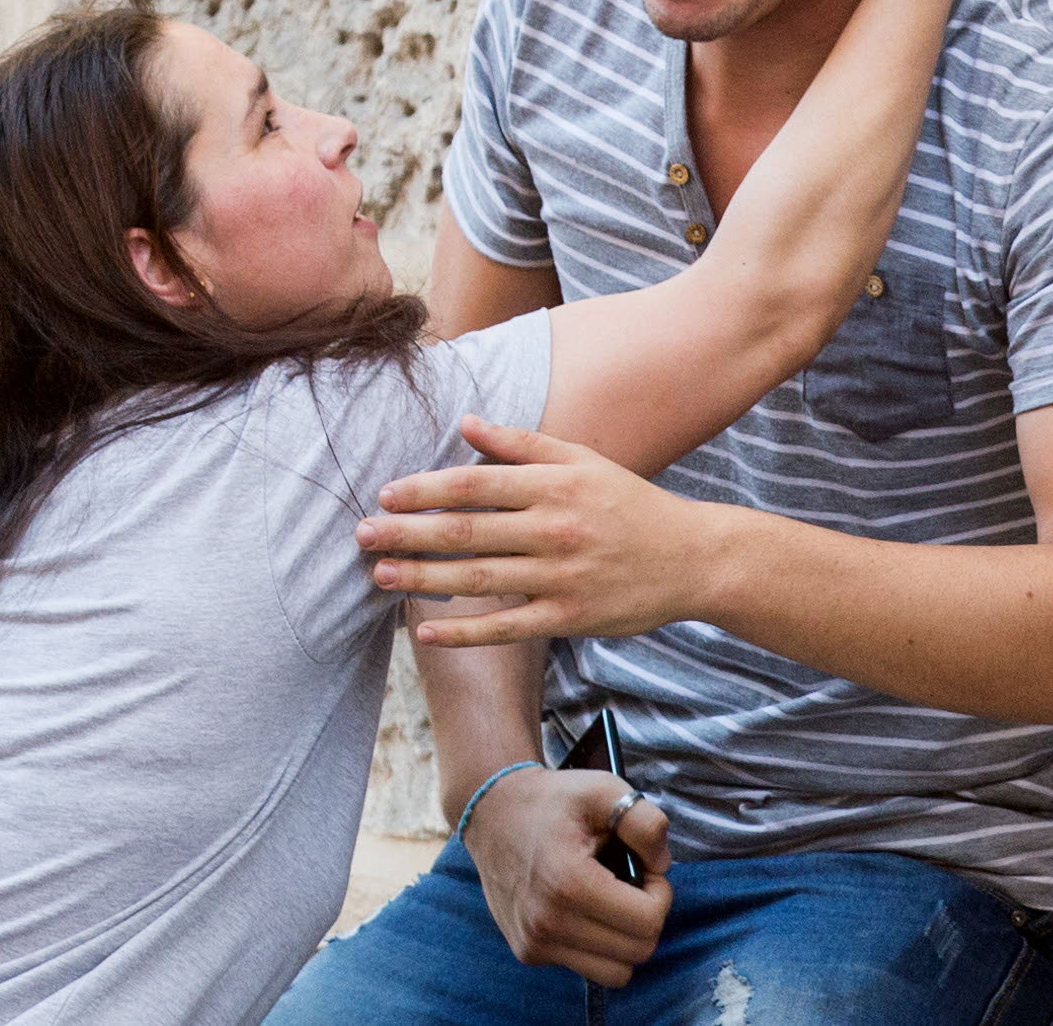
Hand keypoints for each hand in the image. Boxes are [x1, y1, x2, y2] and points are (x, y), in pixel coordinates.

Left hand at [362, 418, 725, 646]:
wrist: (692, 557)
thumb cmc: (630, 504)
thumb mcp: (583, 461)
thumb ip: (523, 443)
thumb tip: (465, 422)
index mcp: (555, 485)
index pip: (476, 483)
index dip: (426, 489)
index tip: (386, 495)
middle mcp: (555, 529)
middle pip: (467, 531)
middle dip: (408, 534)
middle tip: (361, 536)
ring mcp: (561, 576)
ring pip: (478, 579)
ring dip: (423, 579)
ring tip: (380, 576)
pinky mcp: (569, 617)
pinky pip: (505, 627)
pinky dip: (463, 630)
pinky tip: (426, 630)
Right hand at [457, 763, 672, 985]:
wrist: (493, 812)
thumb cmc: (553, 800)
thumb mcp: (604, 790)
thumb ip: (645, 823)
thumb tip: (663, 866)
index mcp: (569, 884)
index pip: (647, 922)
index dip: (661, 893)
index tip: (646, 868)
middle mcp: (548, 923)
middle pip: (637, 952)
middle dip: (648, 916)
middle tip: (633, 882)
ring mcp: (535, 943)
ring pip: (615, 973)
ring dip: (626, 939)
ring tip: (613, 899)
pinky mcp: (528, 952)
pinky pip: (587, 967)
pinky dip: (599, 945)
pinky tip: (587, 909)